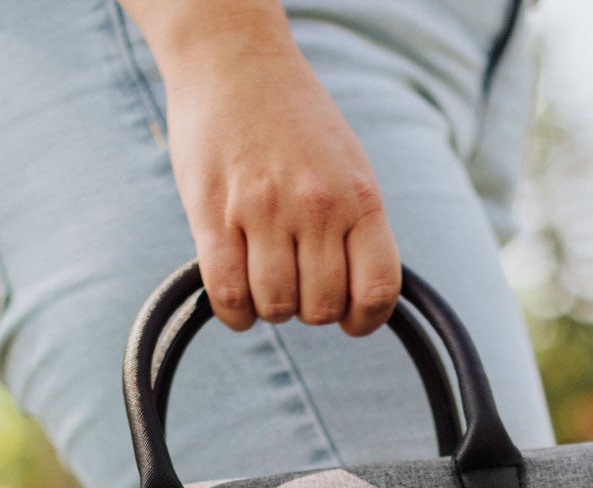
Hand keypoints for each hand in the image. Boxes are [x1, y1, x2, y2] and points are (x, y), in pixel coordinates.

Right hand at [126, 0, 400, 335]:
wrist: (235, 61)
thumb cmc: (294, 119)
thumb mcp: (348, 165)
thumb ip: (358, 223)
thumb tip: (362, 292)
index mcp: (360, 197)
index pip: (378, 290)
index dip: (365, 320)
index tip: (351, 319)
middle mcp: (317, 207)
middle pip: (322, 307)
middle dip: (311, 310)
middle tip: (297, 286)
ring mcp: (264, 211)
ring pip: (276, 306)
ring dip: (271, 309)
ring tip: (264, 282)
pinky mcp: (214, 214)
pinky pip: (229, 295)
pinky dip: (236, 314)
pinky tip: (238, 303)